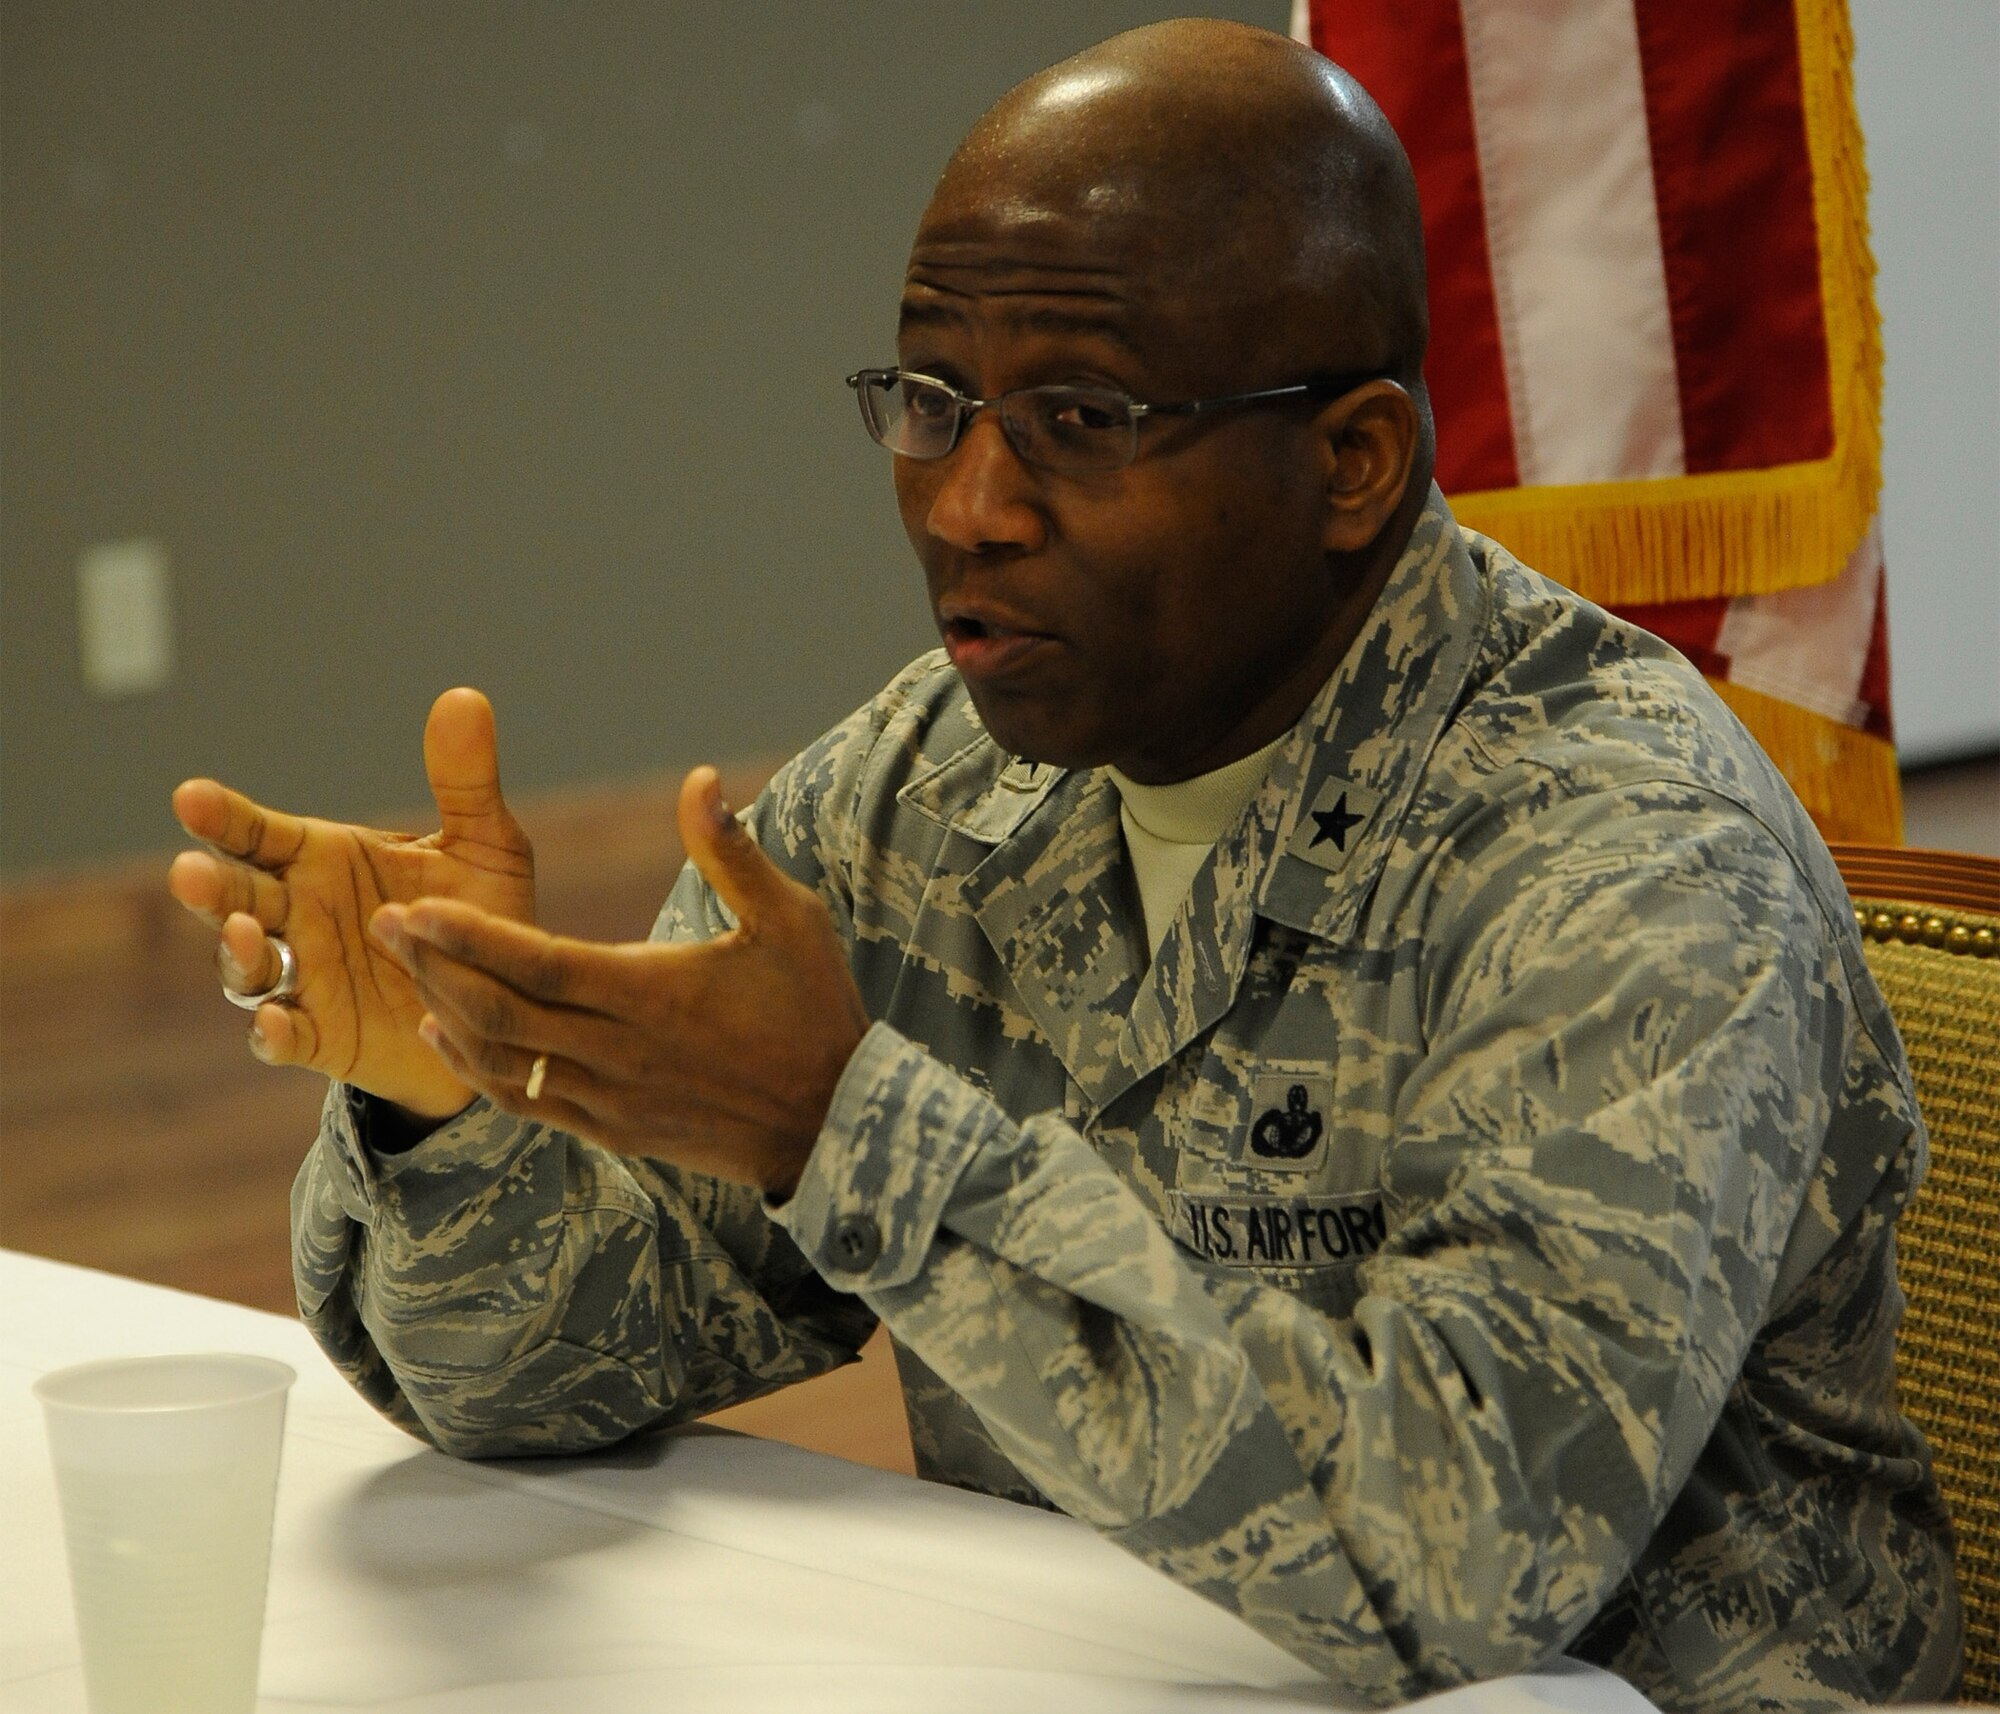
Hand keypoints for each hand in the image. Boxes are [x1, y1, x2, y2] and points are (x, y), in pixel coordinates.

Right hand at [168, 688, 534, 1116]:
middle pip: (235, 895)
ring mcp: (304, 977)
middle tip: (191, 870)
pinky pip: (283, 1037)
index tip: (191, 797)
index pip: (258, 833)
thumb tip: (466, 697)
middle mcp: (300, 915)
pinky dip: (273, 1032)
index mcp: (324, 860)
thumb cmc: (481, 917)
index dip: (223, 817)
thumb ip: (466, 782)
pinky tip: (277, 1024)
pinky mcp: (322, 1036)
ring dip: (236, 953)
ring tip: (247, 934)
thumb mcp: (485, 846)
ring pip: (245, 966)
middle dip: (210, 885)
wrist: (503, 1005)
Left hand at [370, 767, 867, 1196]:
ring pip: (503, 1063)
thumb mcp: (789, 921)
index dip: (468, 938)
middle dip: (433, 967)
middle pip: (500, 1014)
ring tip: (405, 968)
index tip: (411, 904)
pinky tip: (448, 1032)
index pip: (539, 966)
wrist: (833, 1123)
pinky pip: (525, 1102)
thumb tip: (701, 779)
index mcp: (656, 996)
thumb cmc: (814, 1011)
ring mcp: (612, 1100)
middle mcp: (622, 1053)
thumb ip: (733, 852)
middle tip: (383, 924)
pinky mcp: (612, 1130)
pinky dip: (477, 1068)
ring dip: (446, 1015)